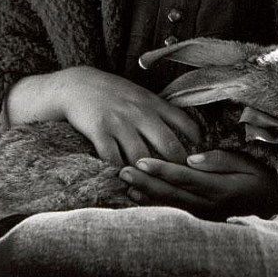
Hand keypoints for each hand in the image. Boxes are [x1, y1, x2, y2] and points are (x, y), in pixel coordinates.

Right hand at [6, 67, 199, 166]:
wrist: (78, 85)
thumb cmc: (114, 93)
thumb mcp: (141, 95)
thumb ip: (161, 112)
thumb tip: (188, 133)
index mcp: (153, 103)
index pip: (185, 123)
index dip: (196, 145)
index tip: (199, 162)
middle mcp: (140, 112)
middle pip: (168, 145)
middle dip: (177, 168)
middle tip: (182, 185)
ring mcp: (120, 122)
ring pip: (141, 157)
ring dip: (148, 176)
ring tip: (155, 191)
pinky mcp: (99, 130)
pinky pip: (112, 158)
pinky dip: (119, 173)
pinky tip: (124, 183)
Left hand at [119, 149, 277, 217]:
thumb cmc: (262, 178)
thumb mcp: (247, 164)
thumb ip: (219, 160)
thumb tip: (192, 158)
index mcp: (219, 188)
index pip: (183, 177)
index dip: (160, 169)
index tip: (140, 160)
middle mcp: (209, 205)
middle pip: (171, 193)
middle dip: (145, 181)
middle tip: (123, 170)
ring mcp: (205, 215)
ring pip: (169, 205)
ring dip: (146, 194)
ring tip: (126, 183)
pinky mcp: (203, 219)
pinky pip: (175, 212)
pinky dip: (154, 204)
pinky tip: (139, 197)